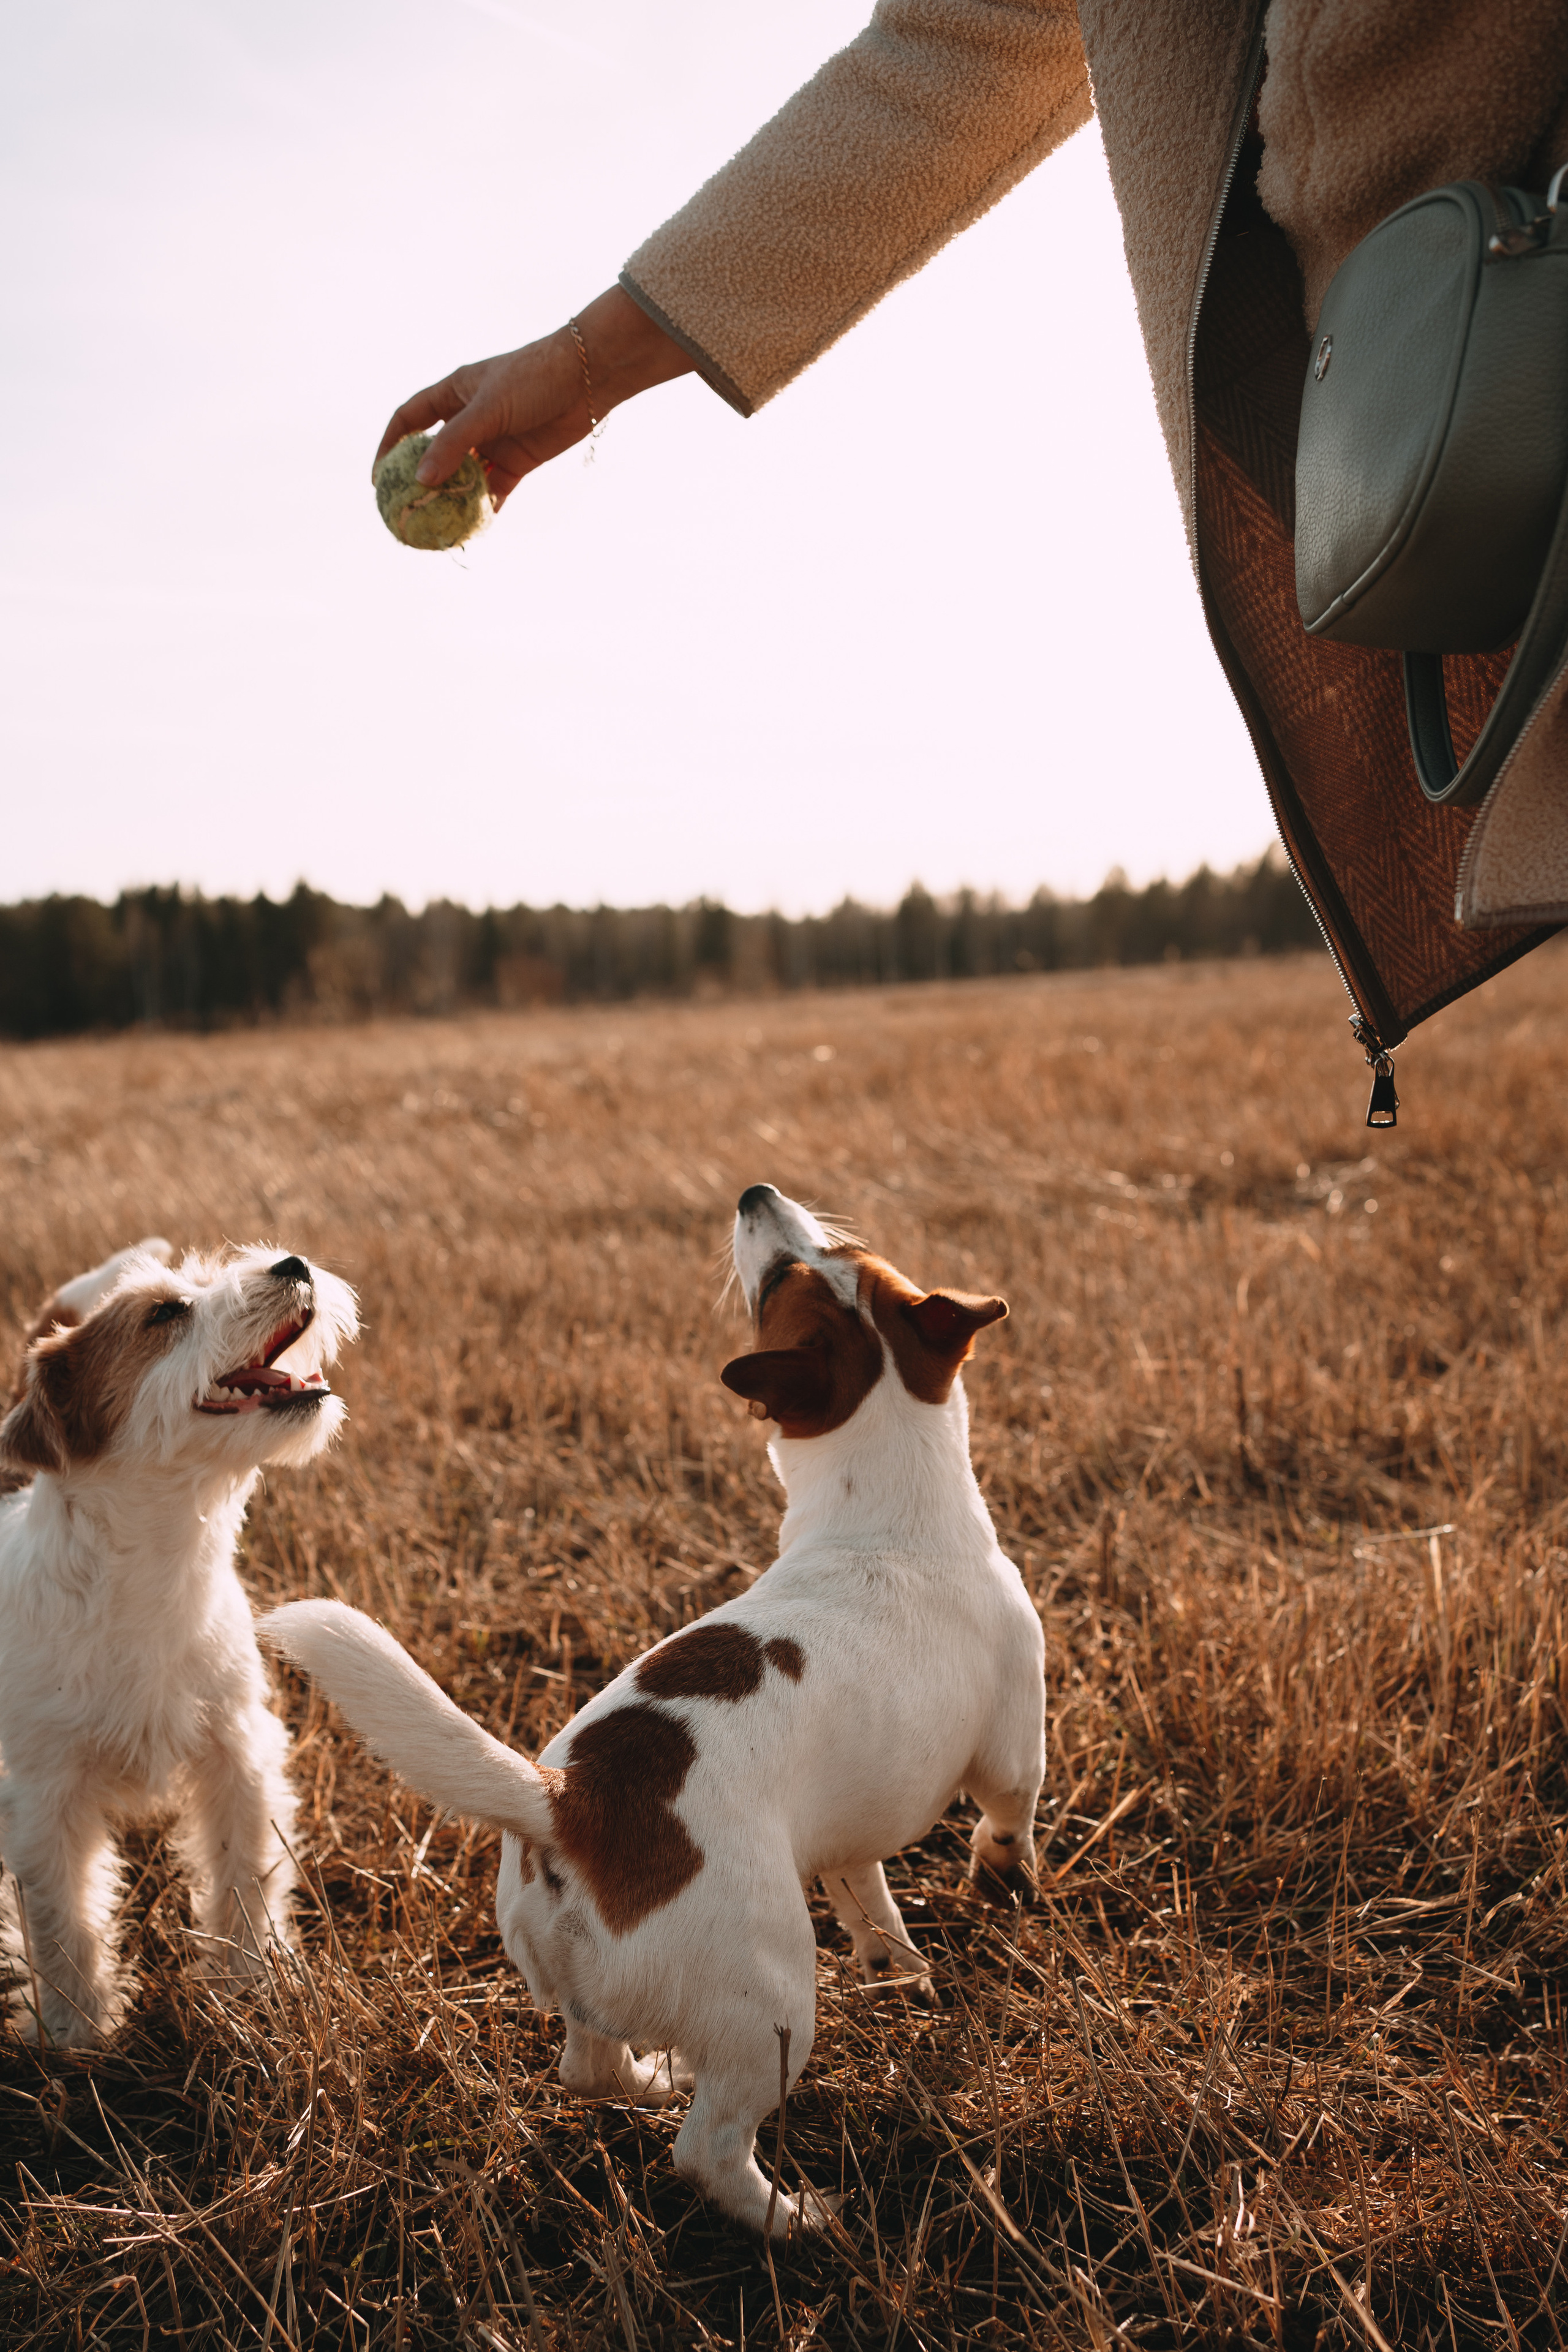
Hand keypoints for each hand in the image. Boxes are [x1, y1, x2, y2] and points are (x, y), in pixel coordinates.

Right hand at [373, 284, 692, 510]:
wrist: (586, 377)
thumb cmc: (532, 378)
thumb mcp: (487, 409)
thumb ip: (454, 443)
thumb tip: (422, 480)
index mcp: (453, 394)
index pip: (409, 420)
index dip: (389, 446)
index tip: (376, 477)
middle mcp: (469, 418)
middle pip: (435, 454)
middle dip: (420, 483)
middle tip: (405, 511)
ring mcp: (493, 441)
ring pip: (464, 476)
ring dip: (452, 500)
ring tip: (437, 528)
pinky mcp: (518, 460)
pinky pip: (494, 489)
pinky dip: (484, 507)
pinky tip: (474, 528)